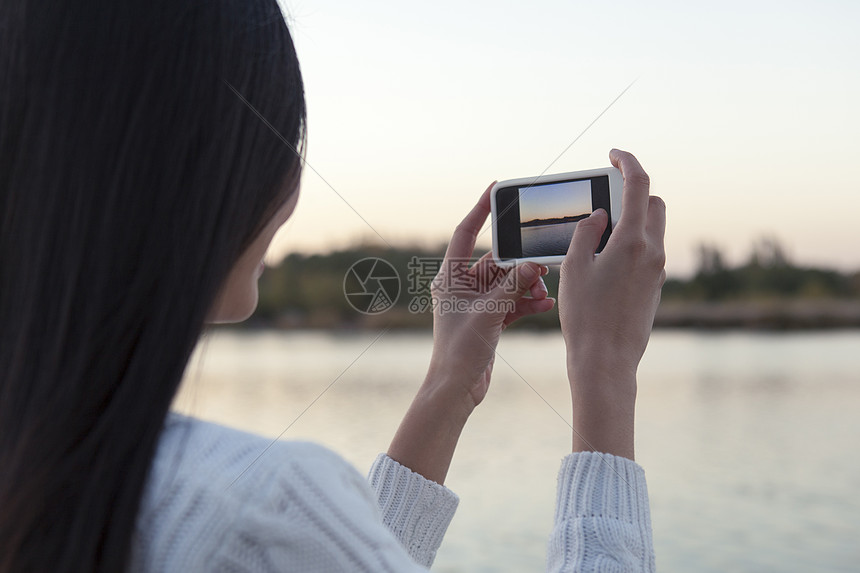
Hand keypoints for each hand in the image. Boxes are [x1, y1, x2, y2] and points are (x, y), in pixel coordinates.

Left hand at [424, 182, 553, 414]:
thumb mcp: (489, 313)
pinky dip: (526, 301)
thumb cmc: (459, 350)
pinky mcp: (488, 319)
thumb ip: (512, 287)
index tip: (495, 189)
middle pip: (495, 261)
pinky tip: (544, 303)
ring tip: (545, 287)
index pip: (465, 234)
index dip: (479, 210)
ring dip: (527, 284)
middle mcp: (461, 286)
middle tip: (542, 261)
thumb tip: (533, 265)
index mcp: (450, 277)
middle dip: (520, 263)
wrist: (457, 388)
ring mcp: (476, 303)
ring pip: (507, 282)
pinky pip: (511, 301)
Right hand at [558, 149, 665, 459]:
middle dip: (633, 192)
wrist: (607, 361)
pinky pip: (649, 251)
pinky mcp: (655, 286)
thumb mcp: (575, 268)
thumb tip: (599, 214)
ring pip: (654, 228)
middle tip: (606, 193)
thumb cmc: (586, 316)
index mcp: (633, 241)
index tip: (613, 154)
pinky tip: (606, 256)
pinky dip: (632, 242)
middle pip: (653, 204)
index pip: (638, 185)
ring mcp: (658, 270)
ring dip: (633, 218)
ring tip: (601, 228)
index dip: (627, 162)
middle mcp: (653, 252)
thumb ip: (586, 232)